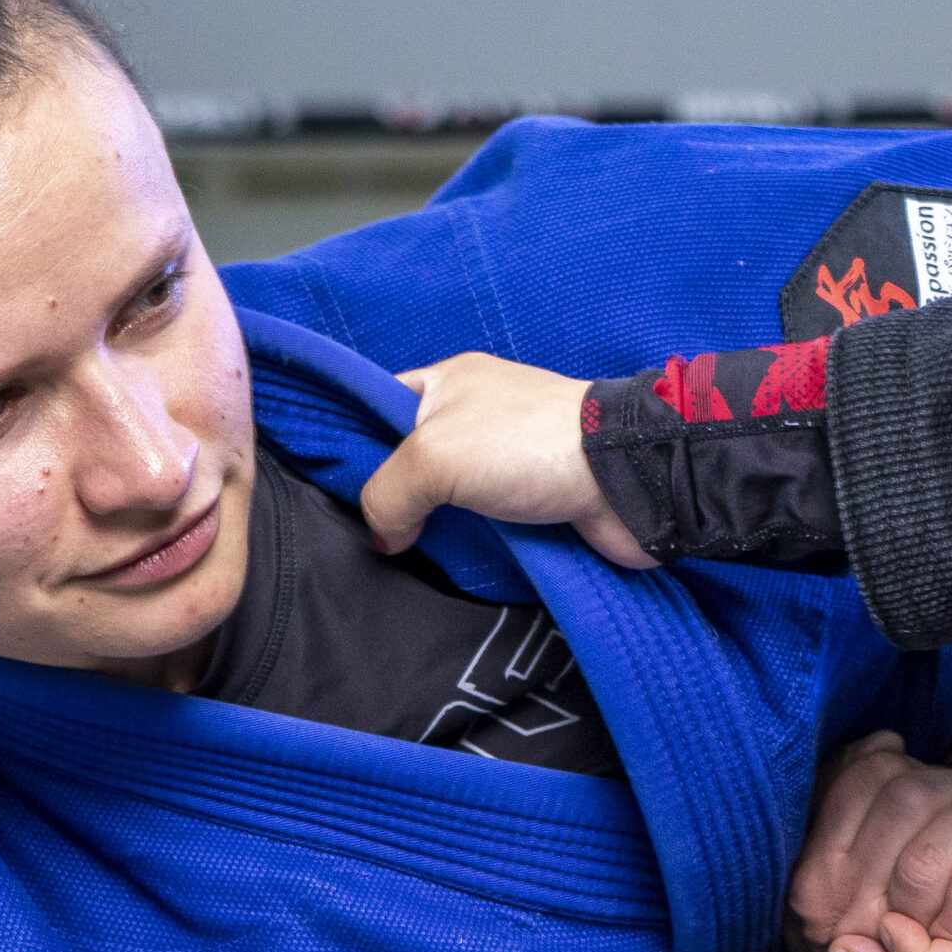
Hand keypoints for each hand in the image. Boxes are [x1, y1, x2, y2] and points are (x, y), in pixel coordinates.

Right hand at [358, 353, 650, 572]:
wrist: (624, 479)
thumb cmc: (527, 445)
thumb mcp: (431, 457)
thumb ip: (387, 494)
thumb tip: (385, 536)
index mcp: (448, 383)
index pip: (380, 406)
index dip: (353, 443)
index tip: (328, 487)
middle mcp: (477, 418)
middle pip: (413, 464)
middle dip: (395, 500)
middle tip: (372, 535)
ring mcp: (507, 463)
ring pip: (449, 503)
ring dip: (436, 532)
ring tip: (409, 560)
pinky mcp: (535, 505)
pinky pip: (487, 530)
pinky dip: (474, 549)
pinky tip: (454, 568)